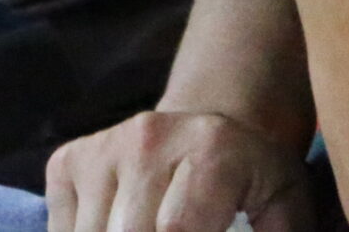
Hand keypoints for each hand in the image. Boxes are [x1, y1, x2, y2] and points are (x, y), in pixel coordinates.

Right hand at [45, 109, 311, 231]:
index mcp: (211, 150)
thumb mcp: (285, 207)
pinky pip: (64, 230)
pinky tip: (123, 231)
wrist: (214, 126)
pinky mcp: (68, 161)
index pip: (175, 230)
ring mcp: (103, 148)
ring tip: (163, 230)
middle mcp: (149, 138)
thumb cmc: (254, 181)